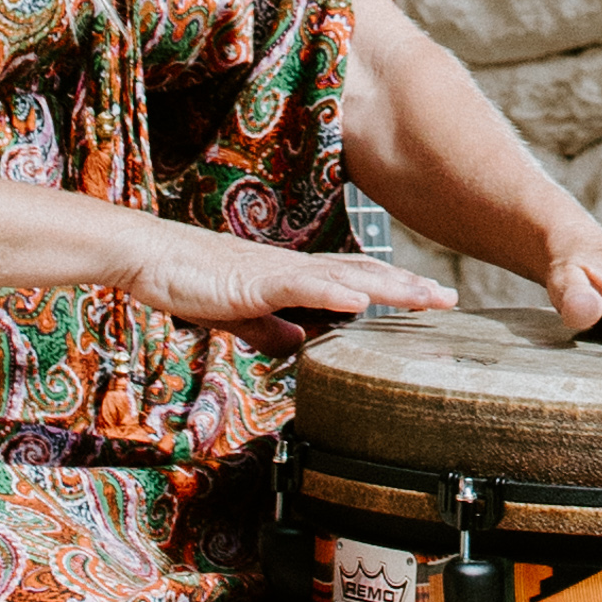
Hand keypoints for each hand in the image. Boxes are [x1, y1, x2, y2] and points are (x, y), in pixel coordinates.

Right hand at [114, 219, 454, 334]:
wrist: (151, 258)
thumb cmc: (190, 282)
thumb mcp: (239, 315)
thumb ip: (270, 327)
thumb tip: (299, 343)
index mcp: (294, 277)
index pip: (355, 282)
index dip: (394, 289)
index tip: (431, 299)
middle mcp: (295, 268)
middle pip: (363, 275)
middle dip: (408, 287)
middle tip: (450, 298)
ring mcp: (278, 272)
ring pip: (344, 277)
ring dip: (387, 287)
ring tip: (424, 297)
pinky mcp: (254, 281)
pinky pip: (300, 287)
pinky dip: (332, 294)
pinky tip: (360, 303)